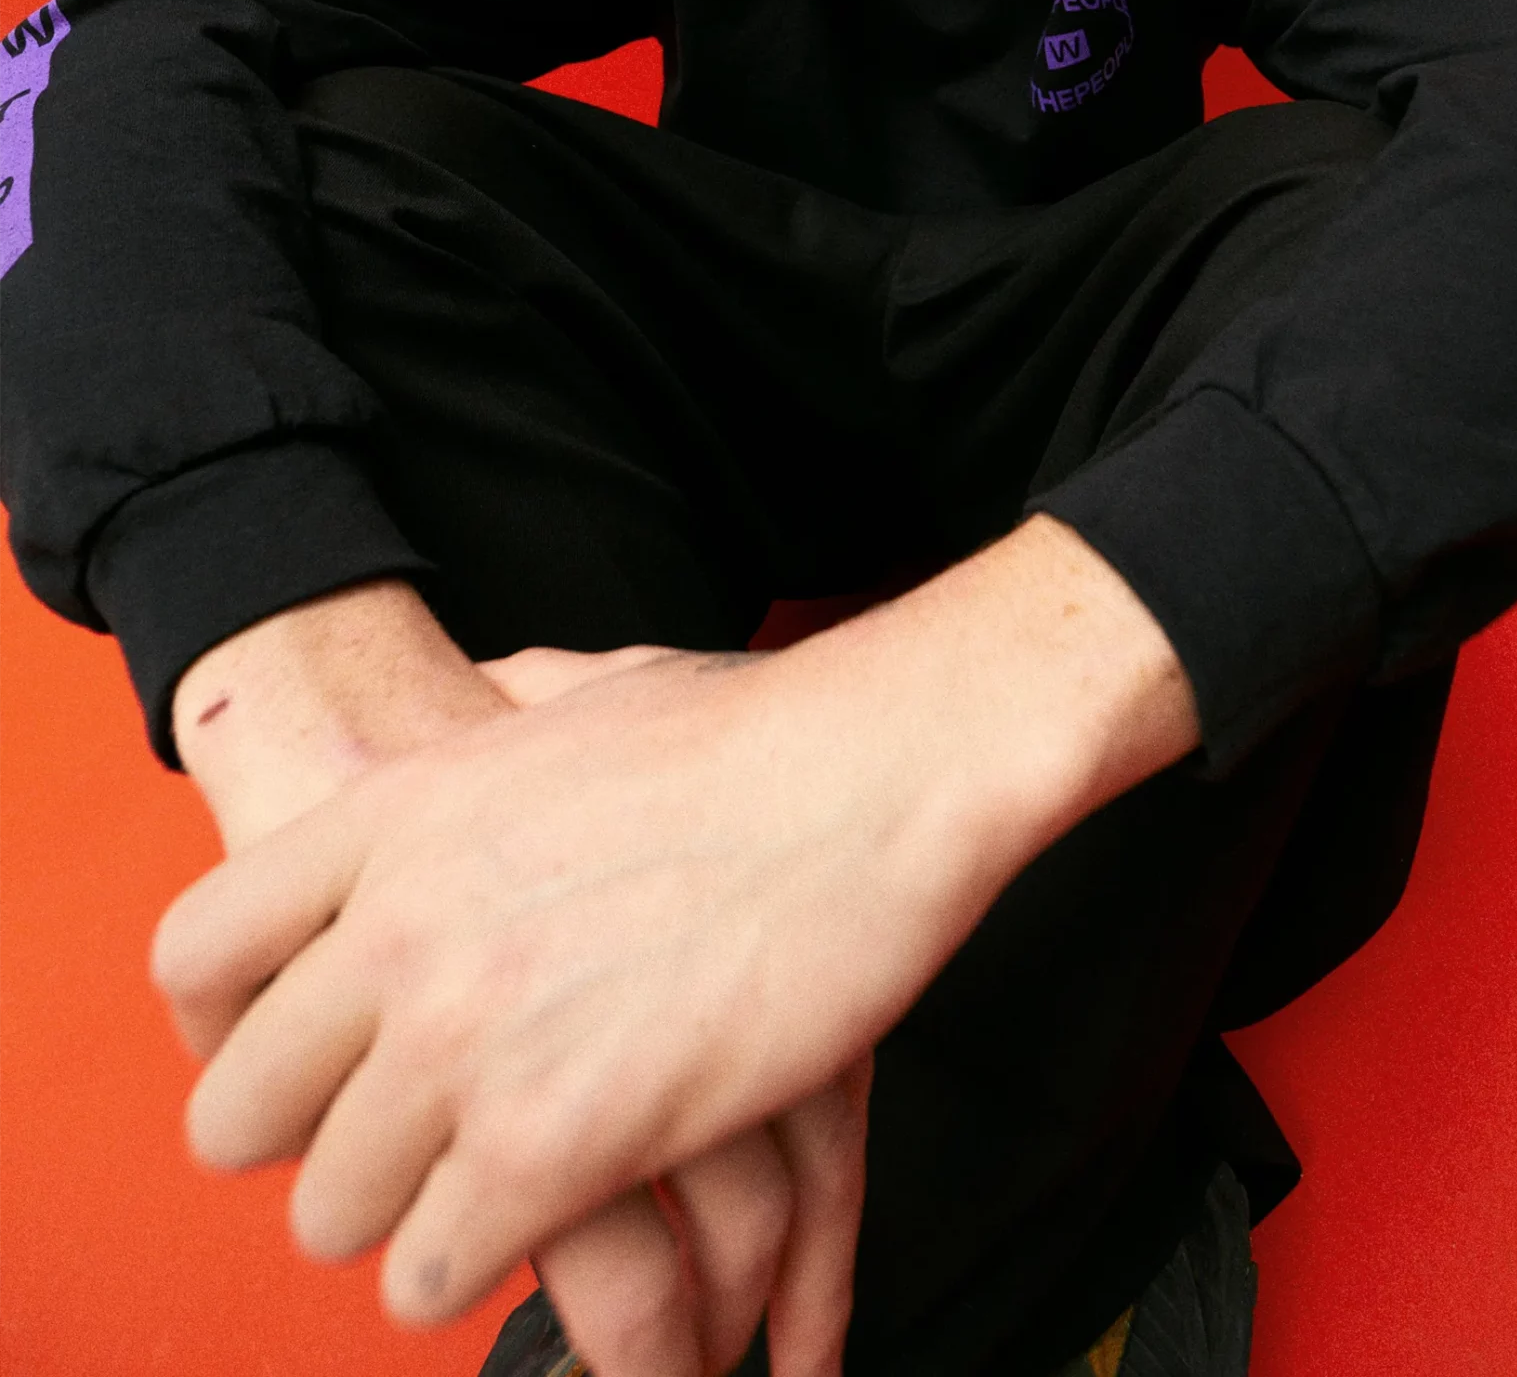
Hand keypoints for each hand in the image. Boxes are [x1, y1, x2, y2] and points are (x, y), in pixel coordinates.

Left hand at [171, 601, 871, 1375]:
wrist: (877, 771)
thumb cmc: (762, 729)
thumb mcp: (588, 687)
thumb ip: (504, 707)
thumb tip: (484, 692)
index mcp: (395, 814)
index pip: (195, 954)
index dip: (220, 1029)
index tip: (279, 1060)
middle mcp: (399, 930)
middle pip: (236, 1114)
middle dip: (308, 1144)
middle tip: (387, 1149)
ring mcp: (466, 1040)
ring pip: (331, 1212)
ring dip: (404, 1218)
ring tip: (477, 1202)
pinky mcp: (554, 1145)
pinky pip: (434, 1272)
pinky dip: (481, 1273)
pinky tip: (538, 1236)